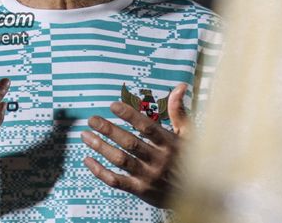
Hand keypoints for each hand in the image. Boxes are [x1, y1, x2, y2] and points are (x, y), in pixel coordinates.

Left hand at [81, 83, 189, 207]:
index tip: (113, 106)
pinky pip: (116, 181)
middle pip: (129, 143)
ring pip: (120, 160)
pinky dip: (99, 171)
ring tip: (85, 135)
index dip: (130, 115)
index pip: (147, 127)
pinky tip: (87, 160)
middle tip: (92, 119)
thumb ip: (179, 111)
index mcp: (169, 144)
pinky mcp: (140, 190)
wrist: (196, 195)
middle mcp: (158, 160)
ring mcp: (148, 176)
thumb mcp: (189, 135)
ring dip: (100, 147)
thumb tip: (180, 86)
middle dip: (109, 130)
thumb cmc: (189, 159)